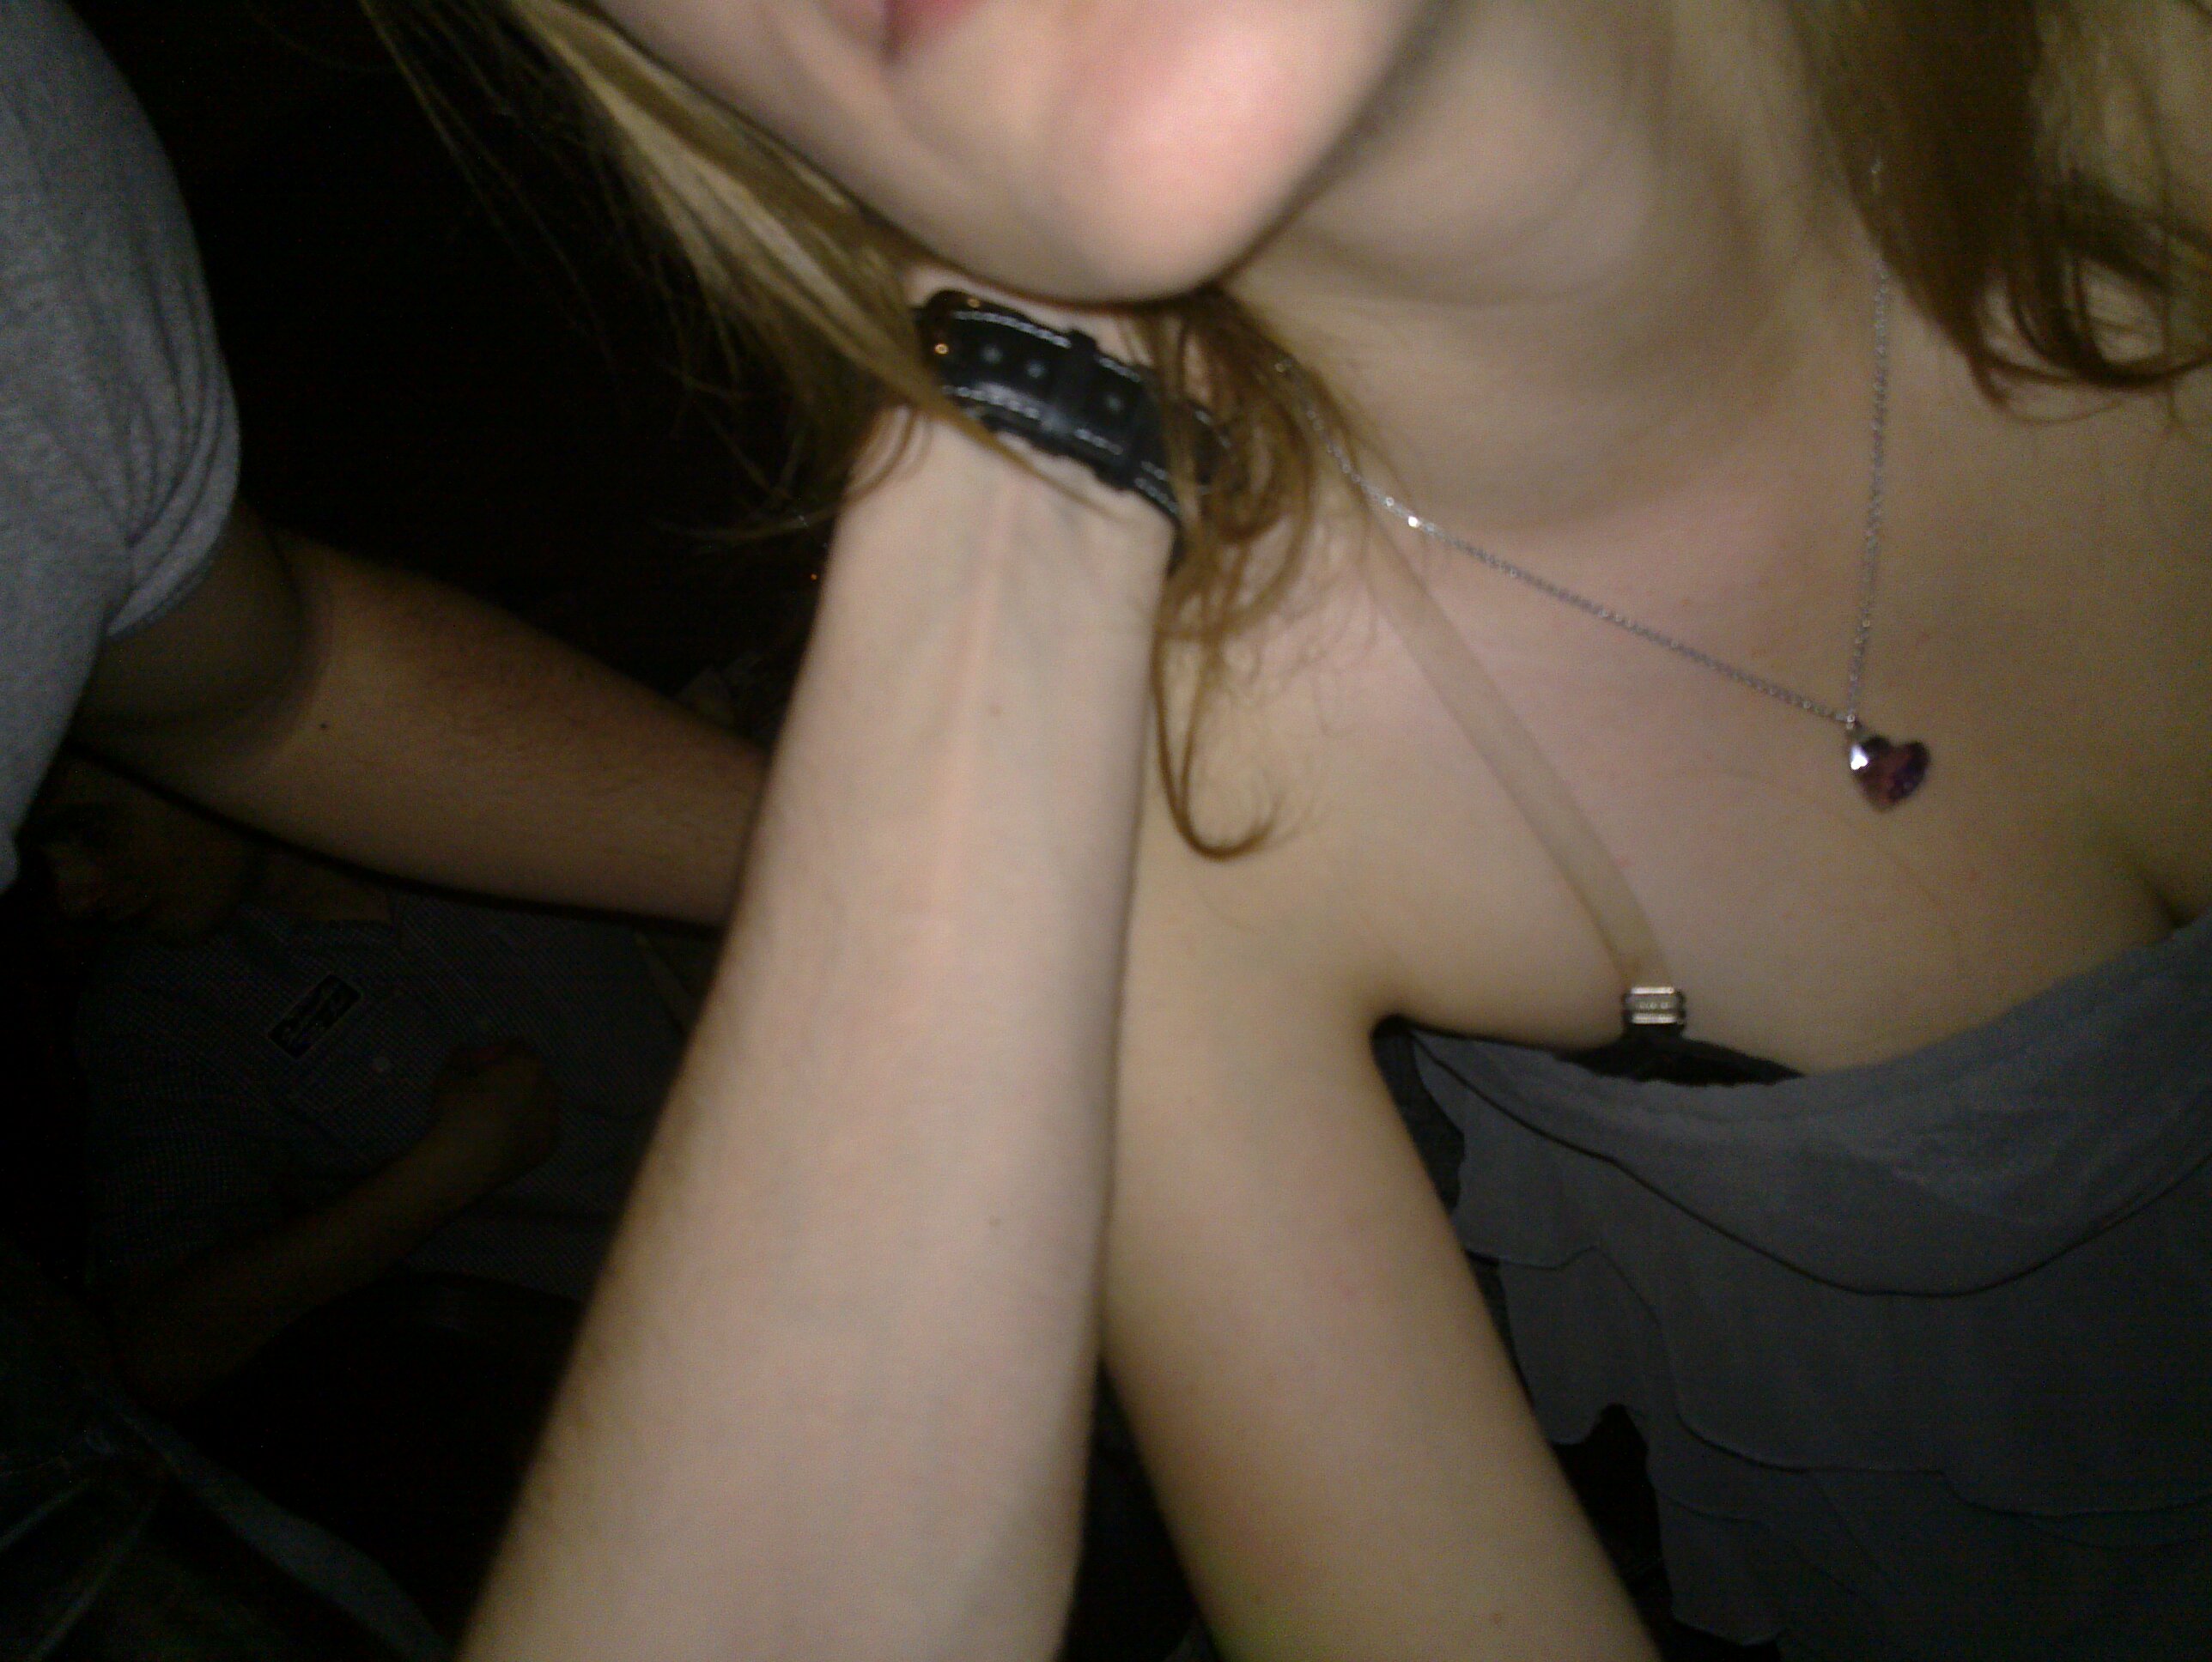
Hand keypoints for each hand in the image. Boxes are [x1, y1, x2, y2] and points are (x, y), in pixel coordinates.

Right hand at [418, 1039, 561, 1196]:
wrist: (465, 1163)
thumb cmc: (458, 1112)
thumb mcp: (448, 1076)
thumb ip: (461, 1057)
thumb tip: (466, 1051)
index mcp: (527, 1066)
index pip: (517, 1047)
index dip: (497, 1053)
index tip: (481, 1067)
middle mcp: (548, 1089)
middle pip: (533, 1074)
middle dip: (514, 1078)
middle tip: (489, 1093)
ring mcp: (552, 1119)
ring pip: (541, 1103)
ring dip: (525, 1103)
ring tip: (497, 1118)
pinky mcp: (550, 1146)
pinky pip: (541, 1129)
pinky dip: (528, 1129)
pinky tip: (506, 1138)